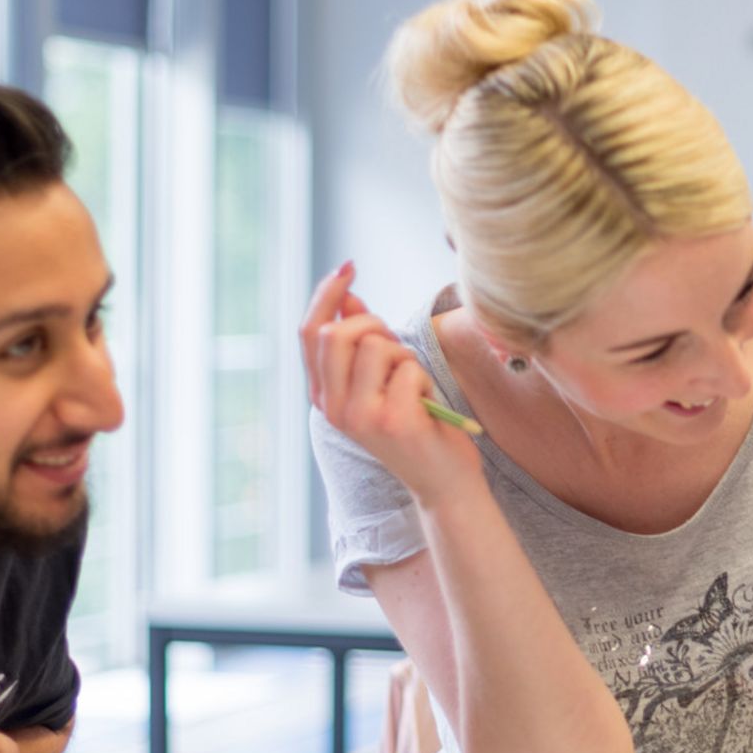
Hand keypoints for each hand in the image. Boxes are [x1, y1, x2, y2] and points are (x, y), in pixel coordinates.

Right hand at [301, 262, 481, 502]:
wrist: (443, 484)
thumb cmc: (417, 426)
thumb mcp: (381, 382)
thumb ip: (360, 343)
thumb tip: (349, 298)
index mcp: (325, 396)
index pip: (309, 332)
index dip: (327, 294)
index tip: (349, 267)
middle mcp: (333, 408)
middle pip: (336, 332)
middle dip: (373, 325)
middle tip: (397, 350)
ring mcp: (360, 417)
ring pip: (376, 345)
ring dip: (404, 356)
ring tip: (413, 387)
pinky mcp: (391, 422)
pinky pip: (408, 368)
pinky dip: (424, 379)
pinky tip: (427, 406)